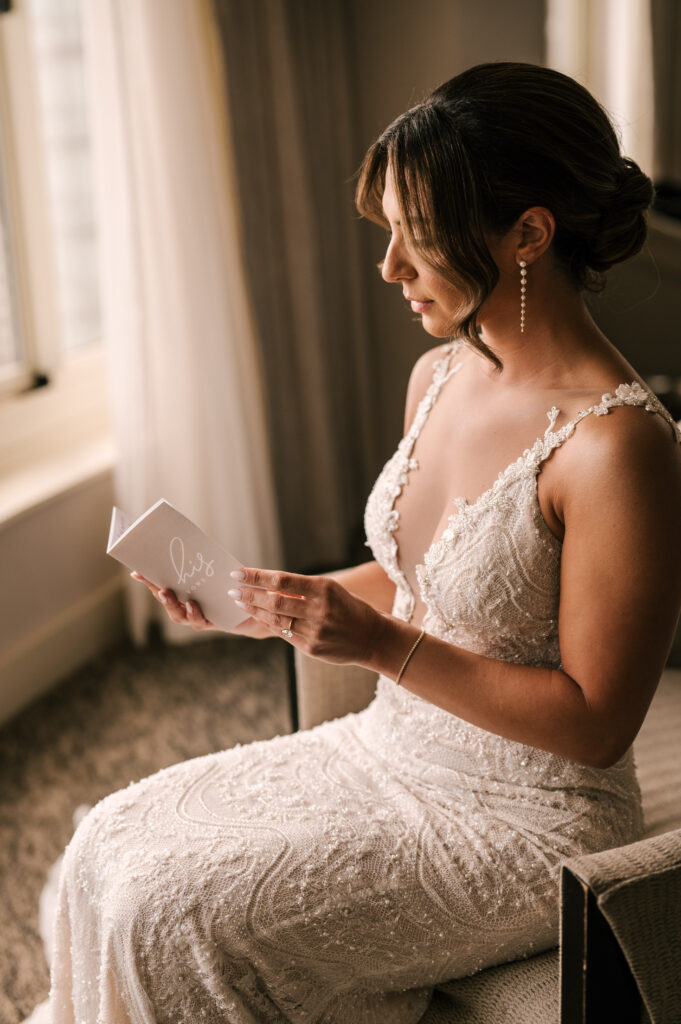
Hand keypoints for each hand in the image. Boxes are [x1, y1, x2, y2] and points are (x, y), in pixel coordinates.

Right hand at [129, 572, 271, 637]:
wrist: (258, 608)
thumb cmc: (235, 587)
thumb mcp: (219, 571)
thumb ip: (205, 563)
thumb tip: (192, 542)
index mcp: (185, 592)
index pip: (163, 585)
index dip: (148, 580)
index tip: (136, 571)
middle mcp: (187, 607)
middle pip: (167, 601)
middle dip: (157, 592)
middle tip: (152, 581)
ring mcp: (199, 617)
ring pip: (179, 615)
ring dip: (172, 605)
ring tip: (169, 593)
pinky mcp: (213, 624)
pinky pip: (200, 621)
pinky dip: (195, 613)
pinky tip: (193, 604)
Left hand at [227, 568, 383, 663]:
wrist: (372, 638)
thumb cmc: (348, 608)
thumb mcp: (330, 591)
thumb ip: (301, 590)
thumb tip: (268, 586)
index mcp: (324, 588)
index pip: (282, 580)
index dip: (257, 577)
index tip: (238, 573)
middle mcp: (319, 609)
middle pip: (275, 600)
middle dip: (250, 595)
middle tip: (232, 590)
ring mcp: (315, 631)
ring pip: (276, 619)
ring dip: (255, 610)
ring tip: (240, 603)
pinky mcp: (312, 648)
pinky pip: (283, 634)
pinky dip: (268, 624)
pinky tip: (257, 617)